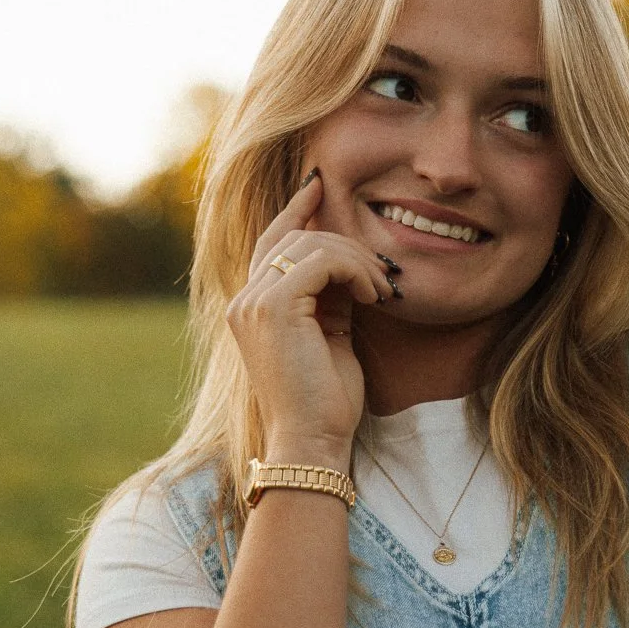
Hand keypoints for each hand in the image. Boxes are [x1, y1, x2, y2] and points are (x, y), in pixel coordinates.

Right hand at [227, 174, 397, 457]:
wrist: (312, 441)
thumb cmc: (326, 401)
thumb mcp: (330, 337)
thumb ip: (330, 298)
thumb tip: (350, 265)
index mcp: (251, 307)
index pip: (271, 242)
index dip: (296, 210)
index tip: (320, 186)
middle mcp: (244, 300)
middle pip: (296, 238)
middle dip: (347, 245)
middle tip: (384, 275)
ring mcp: (253, 302)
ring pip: (311, 245)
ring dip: (358, 260)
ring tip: (384, 291)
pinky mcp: (272, 307)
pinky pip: (321, 260)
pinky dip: (355, 270)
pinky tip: (373, 295)